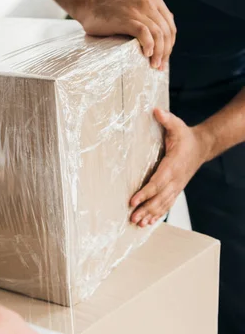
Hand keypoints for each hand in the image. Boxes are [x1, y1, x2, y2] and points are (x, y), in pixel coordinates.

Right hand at [77, 0, 175, 69]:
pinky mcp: (126, 18)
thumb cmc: (113, 14)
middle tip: (159, 67)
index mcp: (155, 1)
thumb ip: (151, 20)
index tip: (164, 60)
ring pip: (158, 33)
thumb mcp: (137, 11)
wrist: (91, 5)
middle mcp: (149, 3)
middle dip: (165, 52)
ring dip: (158, 52)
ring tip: (154, 65)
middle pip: (166, 32)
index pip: (170, 27)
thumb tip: (165, 39)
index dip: (170, 46)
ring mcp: (137, 10)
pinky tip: (147, 54)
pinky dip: (148, 44)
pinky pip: (144, 32)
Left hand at [130, 109, 210, 226]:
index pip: (158, 182)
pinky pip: (167, 205)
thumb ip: (166, 119)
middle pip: (159, 197)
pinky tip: (148, 223)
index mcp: (173, 165)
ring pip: (163, 204)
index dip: (145, 192)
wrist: (201, 147)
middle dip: (146, 208)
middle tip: (132, 217)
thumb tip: (156, 110)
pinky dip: (158, 214)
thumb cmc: (185, 136)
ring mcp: (177, 186)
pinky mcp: (176, 189)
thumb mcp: (177, 125)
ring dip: (150, 214)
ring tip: (138, 223)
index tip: (133, 200)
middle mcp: (176, 179)